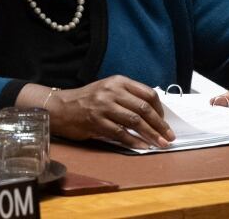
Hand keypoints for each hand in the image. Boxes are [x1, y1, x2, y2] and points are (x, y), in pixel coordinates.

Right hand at [32, 76, 174, 149]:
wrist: (60, 107)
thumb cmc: (87, 99)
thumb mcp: (108, 89)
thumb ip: (128, 95)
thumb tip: (152, 112)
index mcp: (118, 81)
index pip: (147, 93)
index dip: (159, 109)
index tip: (164, 121)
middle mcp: (112, 91)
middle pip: (143, 109)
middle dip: (159, 124)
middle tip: (168, 136)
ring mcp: (104, 107)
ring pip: (135, 122)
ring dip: (151, 134)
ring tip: (160, 143)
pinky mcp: (96, 122)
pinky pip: (120, 134)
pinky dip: (134, 141)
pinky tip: (143, 147)